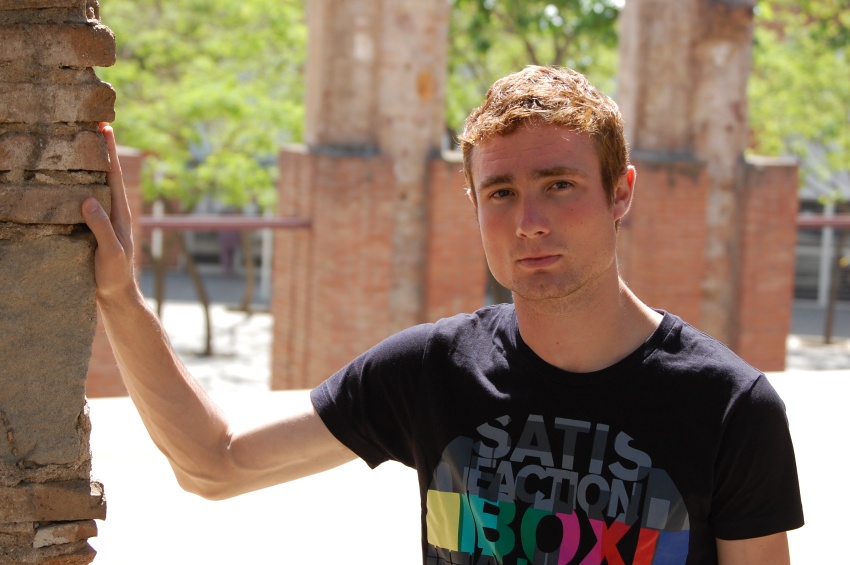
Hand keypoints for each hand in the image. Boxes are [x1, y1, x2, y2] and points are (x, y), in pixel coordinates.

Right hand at [82, 123, 136, 300]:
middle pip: (103, 174)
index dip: (109, 151)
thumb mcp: (110, 252)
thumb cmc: (115, 275)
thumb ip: (101, 227)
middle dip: (97, 150)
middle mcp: (111, 211)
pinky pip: (80, 201)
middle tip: (89, 123)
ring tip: (73, 142)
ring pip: (91, 186)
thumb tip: (88, 199)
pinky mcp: (89, 228)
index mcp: (119, 212)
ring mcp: (100, 219)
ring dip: (84, 165)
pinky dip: (73, 186)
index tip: (105, 126)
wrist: (114, 296)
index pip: (114, 175)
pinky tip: (62, 179)